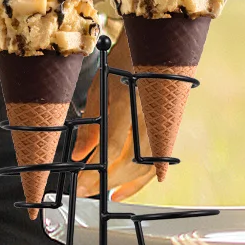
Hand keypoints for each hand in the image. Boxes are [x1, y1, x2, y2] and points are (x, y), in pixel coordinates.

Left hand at [69, 33, 161, 199]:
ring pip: (145, 167)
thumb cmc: (121, 66)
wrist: (152, 52)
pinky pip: (156, 163)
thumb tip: (79, 155)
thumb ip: (90, 125)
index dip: (95, 170)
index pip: (111, 148)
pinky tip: (124, 189)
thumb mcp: (97, 90)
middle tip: (85, 190)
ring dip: (123, 184)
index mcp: (126, 104)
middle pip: (129, 162)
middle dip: (105, 182)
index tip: (79, 184)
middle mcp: (146, 118)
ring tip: (103, 193)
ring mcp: (160, 127)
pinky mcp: (166, 133)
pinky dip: (141, 179)